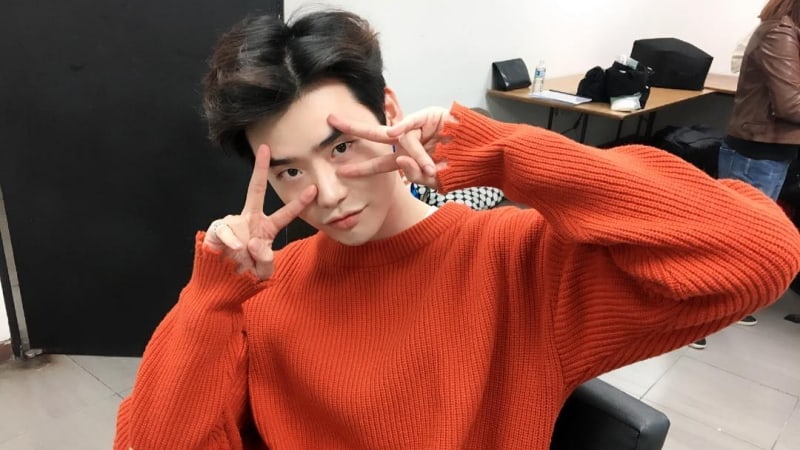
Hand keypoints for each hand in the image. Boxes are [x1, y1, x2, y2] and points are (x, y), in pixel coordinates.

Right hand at [203, 145, 316, 279]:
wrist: (220, 283)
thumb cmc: (244, 274)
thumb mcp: (263, 271)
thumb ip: (266, 261)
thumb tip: (255, 244)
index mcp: (266, 228)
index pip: (285, 213)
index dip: (299, 202)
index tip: (313, 189)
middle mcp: (250, 220)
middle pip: (256, 189)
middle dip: (260, 168)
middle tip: (265, 149)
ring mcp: (233, 223)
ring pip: (240, 224)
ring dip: (244, 246)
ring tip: (243, 259)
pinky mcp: (217, 229)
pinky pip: (226, 231)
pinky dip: (231, 242)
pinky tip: (235, 250)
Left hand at [328, 107, 455, 188]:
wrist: (483, 155)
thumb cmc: (460, 168)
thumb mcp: (436, 180)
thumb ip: (416, 175)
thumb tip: (399, 161)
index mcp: (407, 157)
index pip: (380, 163)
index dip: (361, 167)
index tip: (340, 171)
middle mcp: (409, 141)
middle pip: (376, 135)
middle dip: (354, 128)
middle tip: (331, 120)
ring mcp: (419, 127)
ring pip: (400, 135)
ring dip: (412, 152)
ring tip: (429, 165)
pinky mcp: (432, 116)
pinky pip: (413, 120)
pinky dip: (403, 124)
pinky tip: (394, 130)